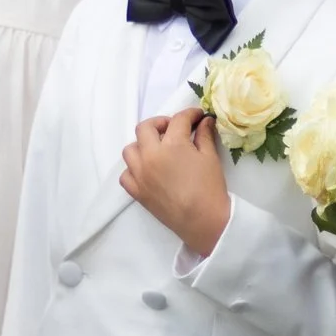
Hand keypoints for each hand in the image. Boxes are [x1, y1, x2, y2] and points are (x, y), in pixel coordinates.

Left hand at [120, 108, 231, 258]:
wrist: (202, 221)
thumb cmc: (210, 188)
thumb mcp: (210, 157)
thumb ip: (204, 135)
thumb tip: (204, 121)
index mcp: (172, 144)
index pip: (178, 120)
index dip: (190, 114)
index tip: (197, 117)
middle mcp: (150, 155)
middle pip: (145, 127)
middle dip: (161, 123)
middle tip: (175, 130)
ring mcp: (140, 174)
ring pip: (130, 149)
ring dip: (143, 145)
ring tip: (158, 150)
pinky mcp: (136, 191)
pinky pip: (125, 174)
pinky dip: (134, 169)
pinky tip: (148, 171)